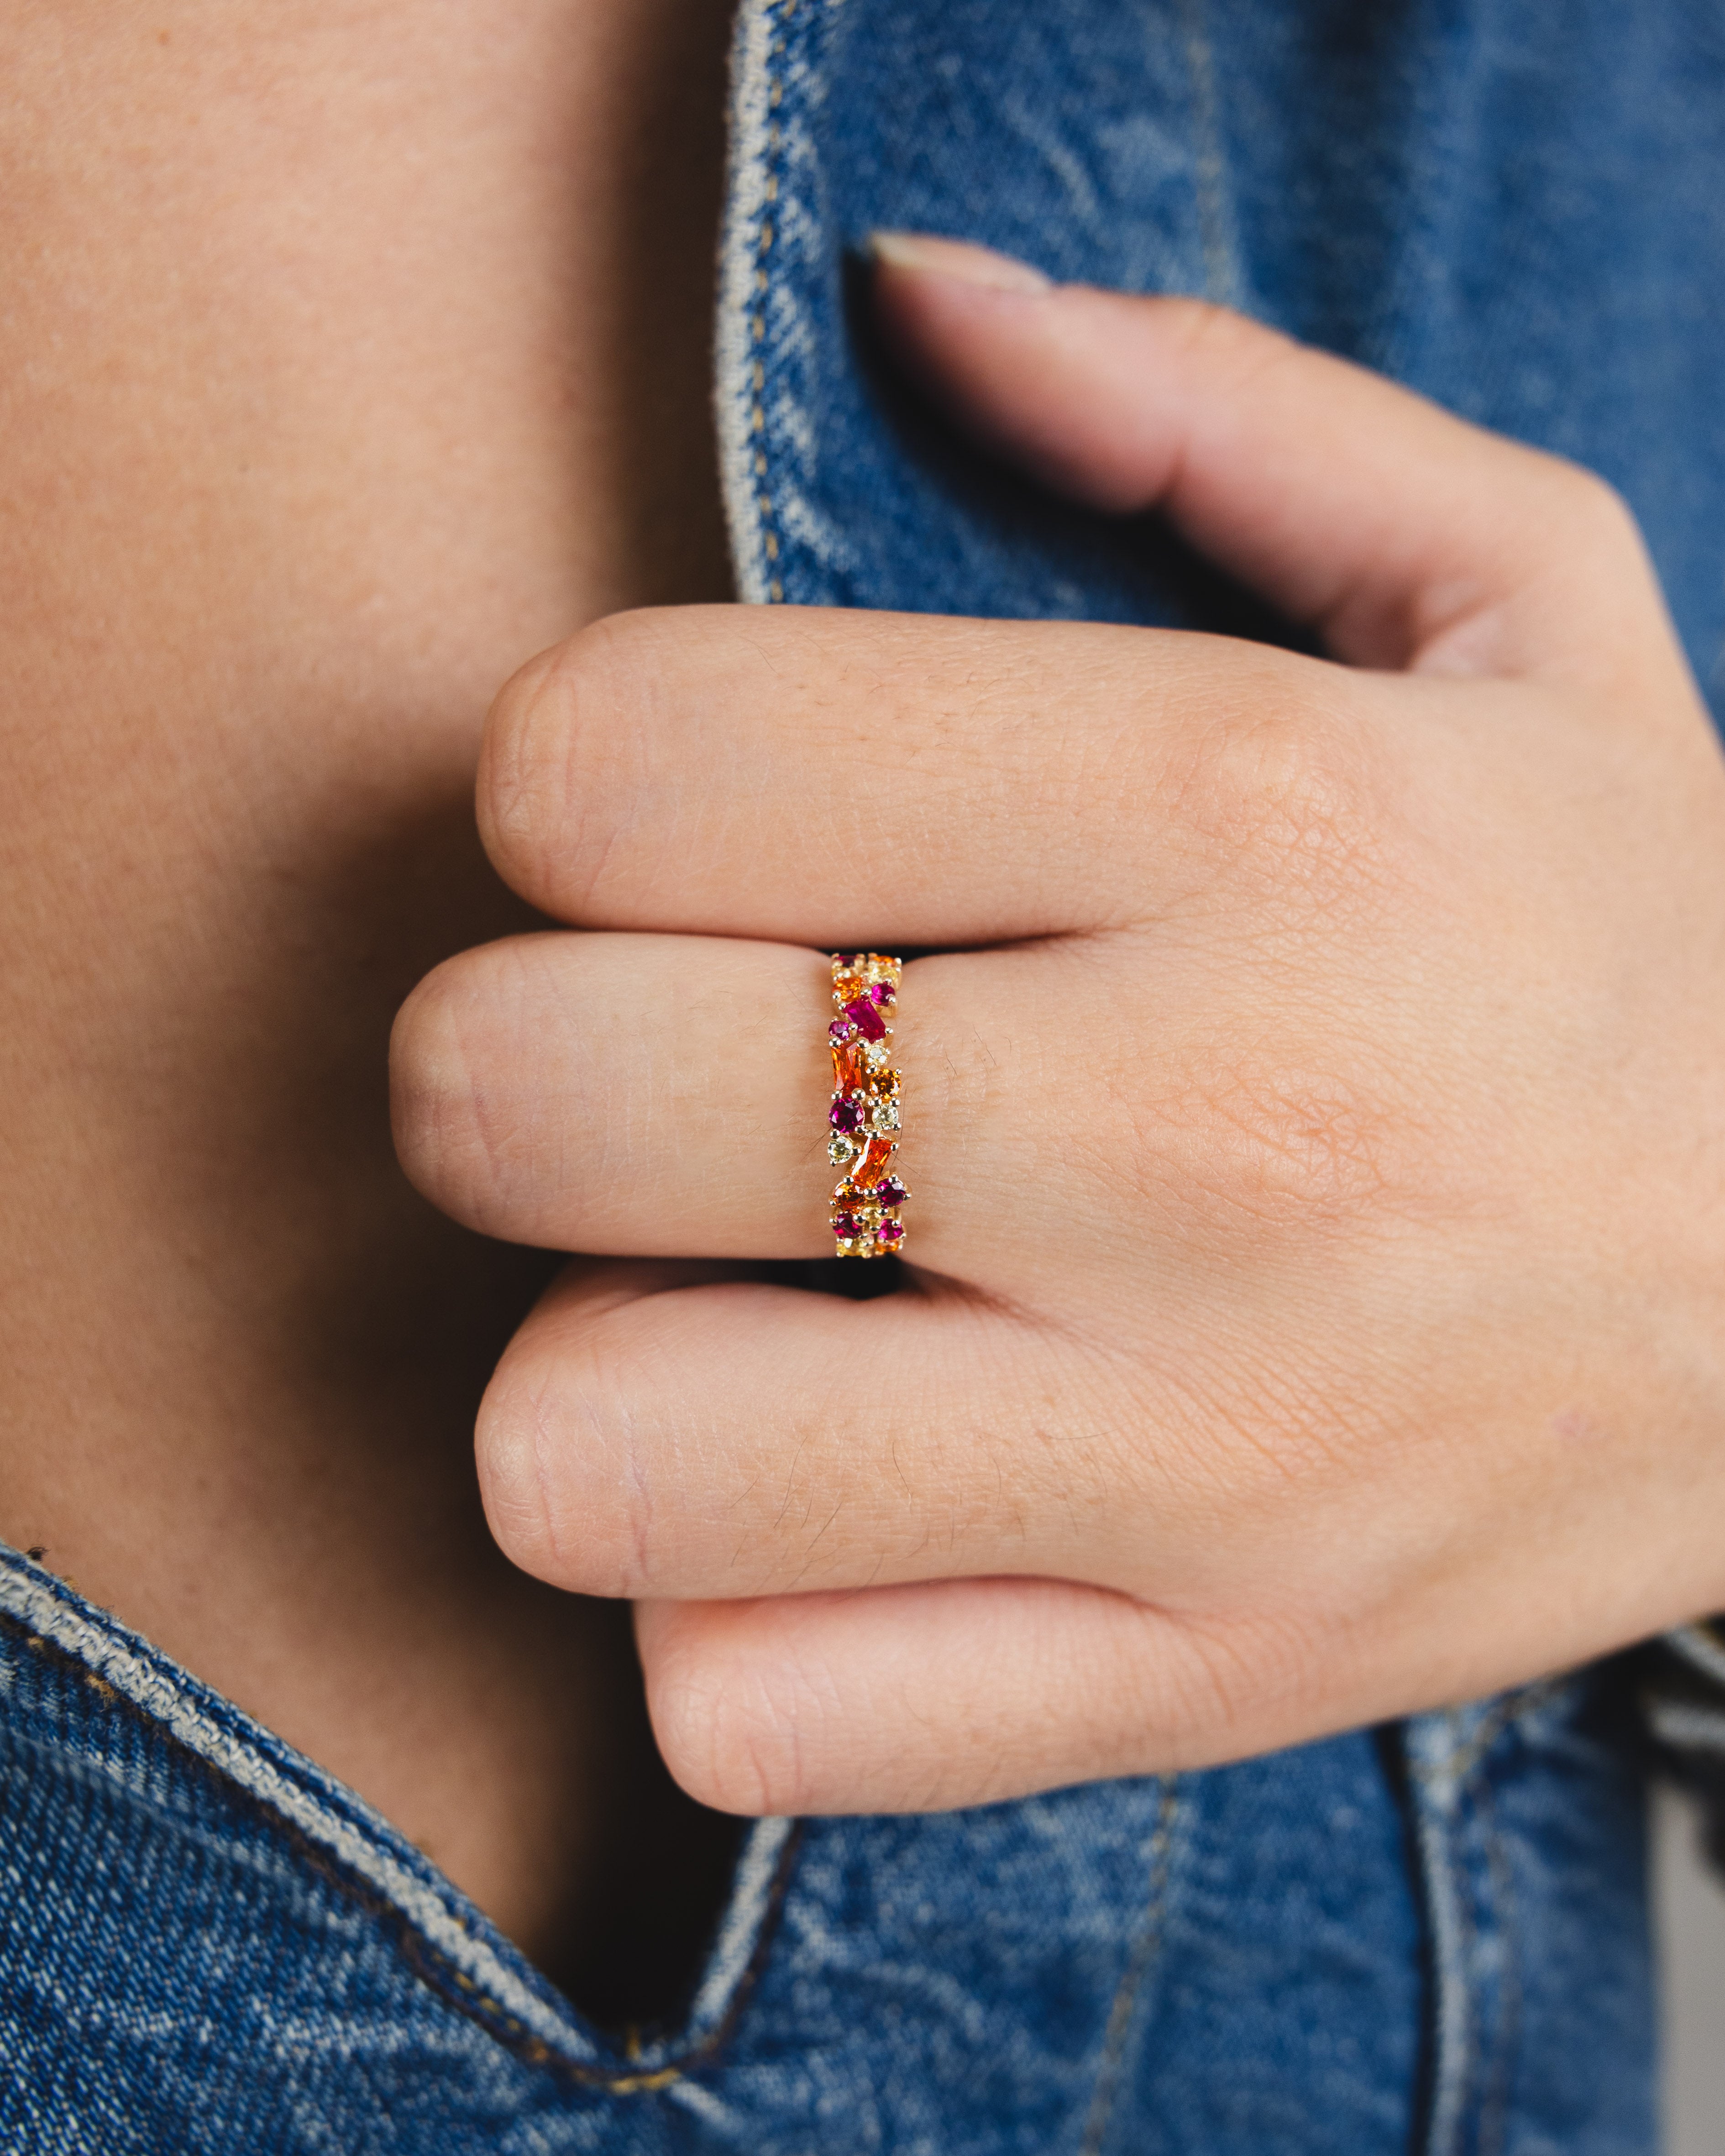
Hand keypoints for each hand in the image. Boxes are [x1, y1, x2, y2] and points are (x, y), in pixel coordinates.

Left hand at [391, 235, 1724, 1816]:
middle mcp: (1207, 1139)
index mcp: (1252, 812)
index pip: (628, 765)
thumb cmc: (1632, 927)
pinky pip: (745, 1701)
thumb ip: (1209, 408)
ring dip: (587, 1368)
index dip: (565, 786)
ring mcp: (1198, 1459)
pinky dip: (723, 1605)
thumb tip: (917, 291)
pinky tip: (828, 1500)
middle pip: (539, 1100)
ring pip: (592, 1448)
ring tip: (722, 1310)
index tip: (661, 837)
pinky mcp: (1197, 1682)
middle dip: (501, 1075)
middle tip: (627, 1076)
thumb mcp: (1519, 599)